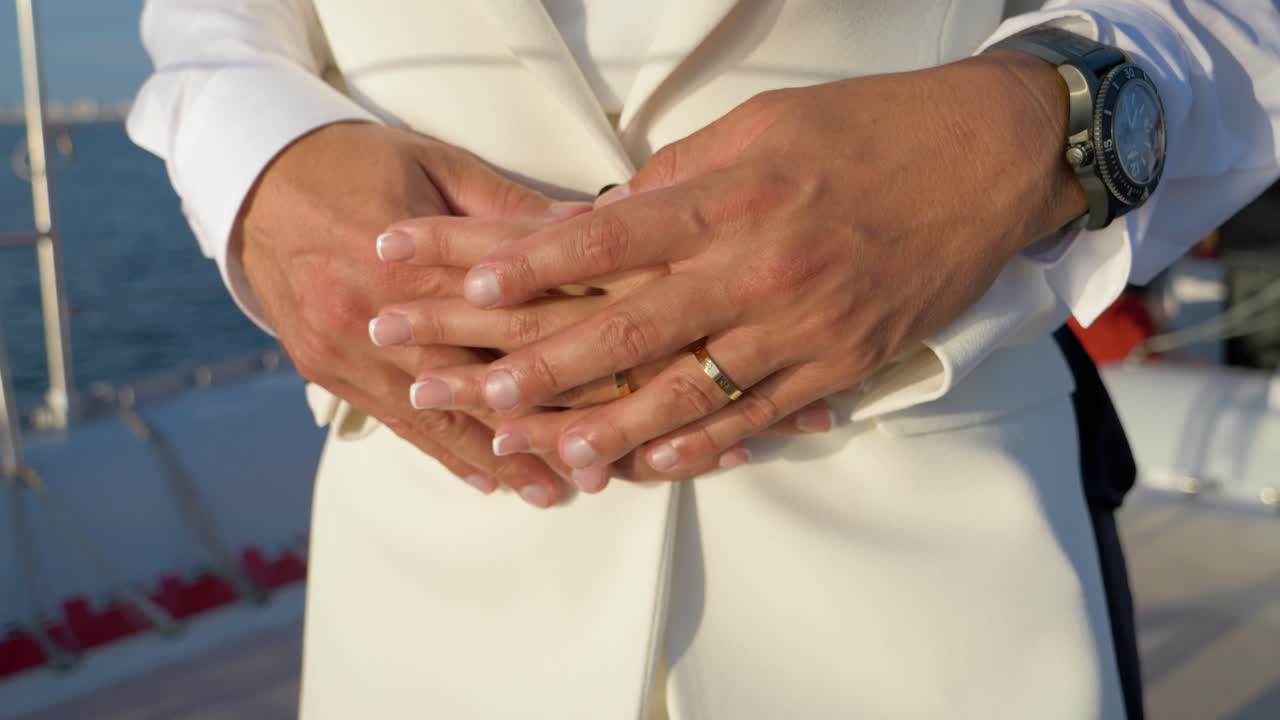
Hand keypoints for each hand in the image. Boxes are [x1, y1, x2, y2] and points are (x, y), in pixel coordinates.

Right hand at [235, 121, 587, 506]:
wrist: (253, 180)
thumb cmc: (357, 162)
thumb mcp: (439, 166)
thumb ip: (509, 212)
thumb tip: (591, 232)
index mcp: (401, 263)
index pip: (496, 324)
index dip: (557, 368)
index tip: (612, 403)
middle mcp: (368, 317)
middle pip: (469, 387)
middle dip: (534, 435)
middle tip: (593, 475)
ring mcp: (341, 351)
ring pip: (433, 418)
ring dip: (494, 459)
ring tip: (549, 493)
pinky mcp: (325, 370)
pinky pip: (392, 422)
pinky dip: (443, 452)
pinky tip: (484, 480)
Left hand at [412, 50, 1086, 475]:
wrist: (990, 159)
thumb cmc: (871, 128)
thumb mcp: (765, 125)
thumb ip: (682, 176)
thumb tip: (609, 211)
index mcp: (734, 196)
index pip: (610, 234)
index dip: (530, 260)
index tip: (463, 278)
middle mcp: (761, 268)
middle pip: (630, 326)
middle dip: (542, 364)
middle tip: (472, 392)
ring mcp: (803, 326)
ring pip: (689, 392)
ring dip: (607, 427)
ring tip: (542, 453)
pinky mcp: (841, 365)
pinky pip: (760, 419)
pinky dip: (702, 448)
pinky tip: (647, 468)